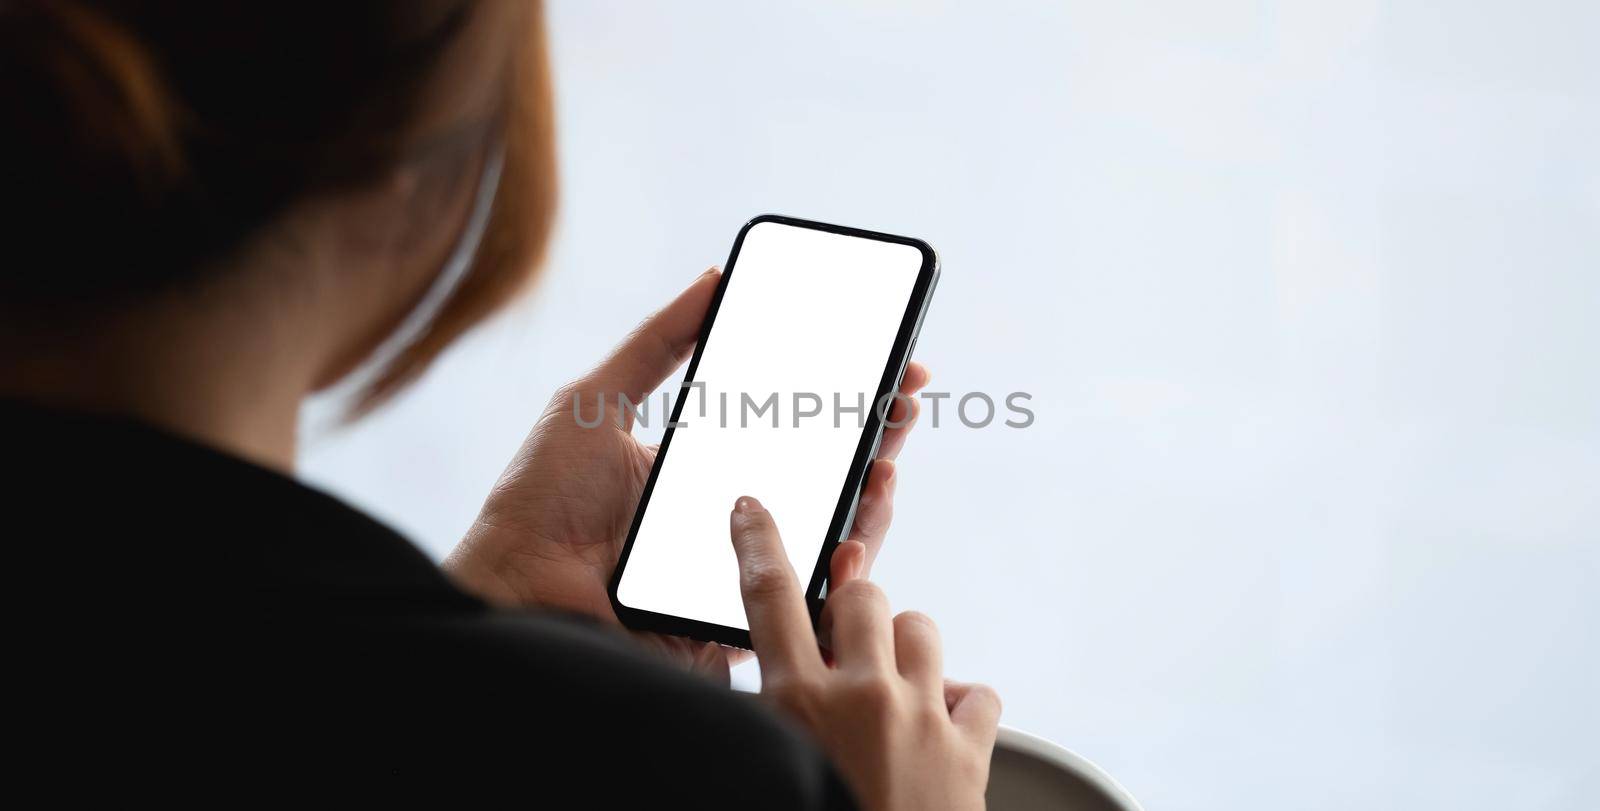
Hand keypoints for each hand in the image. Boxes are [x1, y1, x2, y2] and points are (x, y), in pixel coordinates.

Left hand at [444, 268, 931, 675]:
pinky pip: (810, 601)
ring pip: (834, 538)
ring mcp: (745, 570)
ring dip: (873, 497)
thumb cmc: (537, 501)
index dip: (844, 398)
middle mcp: (736, 517)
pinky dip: (844, 569)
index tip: (886, 361)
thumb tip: (713, 276)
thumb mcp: (596, 400)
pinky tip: (854, 527)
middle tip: (907, 394)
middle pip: (829, 478)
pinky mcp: (744, 620)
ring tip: (886, 457)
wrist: (512, 587)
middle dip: (878, 435)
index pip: (796, 429)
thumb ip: (657, 342)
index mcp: (709, 466)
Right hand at [729, 495, 999, 809]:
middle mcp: (862, 697)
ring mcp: (923, 718)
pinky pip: (979, 692)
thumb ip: (760, 713)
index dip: (757, 540)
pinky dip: (961, 705)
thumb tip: (759, 681)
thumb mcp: (767, 761)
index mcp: (794, 703)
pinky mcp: (971, 751)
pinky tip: (940, 729)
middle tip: (844, 644)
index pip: (768, 595)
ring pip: (923, 628)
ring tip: (892, 690)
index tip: (753, 508)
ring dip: (906, 649)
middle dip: (852, 607)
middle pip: (862, 594)